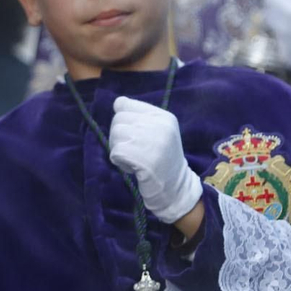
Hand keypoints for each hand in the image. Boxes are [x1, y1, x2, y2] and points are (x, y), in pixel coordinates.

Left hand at [107, 96, 201, 224]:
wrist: (174, 187)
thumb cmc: (162, 159)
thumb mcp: (157, 132)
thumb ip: (139, 117)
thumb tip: (117, 102)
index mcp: (164, 116)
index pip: (125, 104)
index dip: (123, 122)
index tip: (135, 136)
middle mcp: (160, 125)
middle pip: (117, 119)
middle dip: (119, 136)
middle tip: (134, 150)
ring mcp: (152, 141)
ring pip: (115, 134)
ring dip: (118, 149)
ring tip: (134, 158)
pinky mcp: (143, 157)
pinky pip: (115, 152)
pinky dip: (119, 161)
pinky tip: (133, 167)